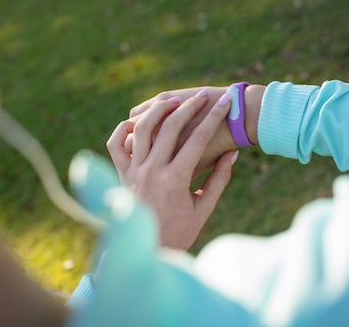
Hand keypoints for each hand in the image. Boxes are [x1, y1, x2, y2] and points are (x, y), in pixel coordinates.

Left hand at [107, 90, 237, 249]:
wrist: (146, 252)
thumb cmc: (180, 232)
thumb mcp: (204, 208)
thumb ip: (219, 179)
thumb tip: (233, 153)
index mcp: (175, 179)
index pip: (198, 138)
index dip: (215, 116)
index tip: (227, 101)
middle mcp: (151, 171)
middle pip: (170, 126)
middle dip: (189, 106)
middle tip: (203, 96)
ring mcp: (133, 170)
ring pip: (142, 128)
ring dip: (159, 110)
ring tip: (174, 101)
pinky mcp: (121, 174)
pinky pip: (116, 144)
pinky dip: (125, 128)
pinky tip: (139, 121)